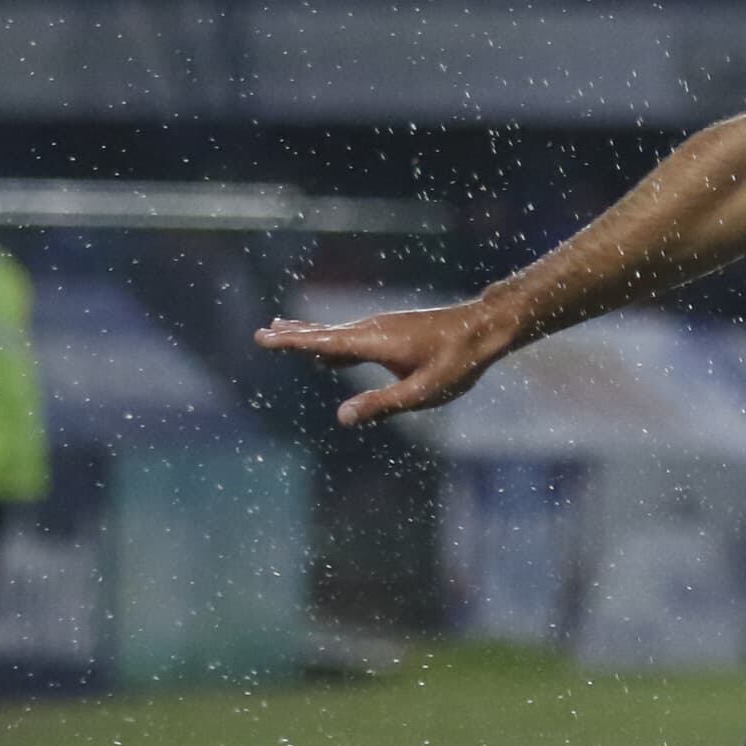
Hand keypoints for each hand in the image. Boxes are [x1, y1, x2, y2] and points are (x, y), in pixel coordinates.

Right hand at [257, 297, 525, 425]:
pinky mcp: (391, 331)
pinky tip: (328, 353)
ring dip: (309, 334)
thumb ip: (380, 405)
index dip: (291, 342)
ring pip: (337, 333)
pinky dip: (331, 340)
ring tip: (283, 332)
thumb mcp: (421, 392)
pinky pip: (352, 336)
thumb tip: (342, 417)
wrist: (482, 328)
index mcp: (374, 342)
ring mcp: (382, 327)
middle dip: (292, 335)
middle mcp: (372, 329)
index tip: (264, 337)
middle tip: (262, 333)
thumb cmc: (456, 362)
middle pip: (324, 333)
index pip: (322, 343)